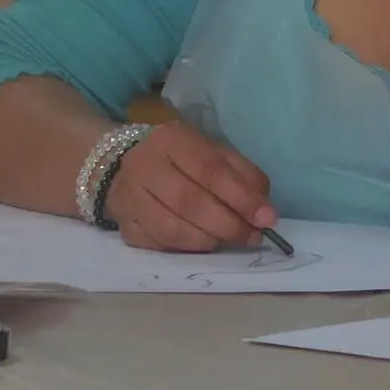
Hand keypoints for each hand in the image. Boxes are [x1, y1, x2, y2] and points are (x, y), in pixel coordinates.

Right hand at [101, 122, 274, 251]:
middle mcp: (142, 165)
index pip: (209, 170)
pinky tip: (199, 243)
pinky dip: (185, 250)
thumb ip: (244, 177)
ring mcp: (127, 197)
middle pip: (189, 202)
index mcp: (170, 139)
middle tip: (251, 236)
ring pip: (172, 230)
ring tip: (226, 240)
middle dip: (227, 225)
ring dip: (208, 241)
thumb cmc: (181, 161)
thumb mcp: (214, 154)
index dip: (241, 198)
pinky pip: (158, 246)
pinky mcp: (123, 225)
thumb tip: (265, 212)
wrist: (123, 166)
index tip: (266, 219)